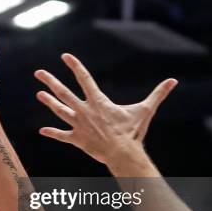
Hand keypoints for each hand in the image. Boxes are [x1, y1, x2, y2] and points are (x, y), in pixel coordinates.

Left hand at [34, 53, 177, 164]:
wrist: (123, 154)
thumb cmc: (133, 132)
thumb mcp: (145, 110)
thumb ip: (158, 94)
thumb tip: (173, 81)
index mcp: (98, 101)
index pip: (84, 78)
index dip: (74, 66)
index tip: (65, 56)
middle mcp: (84, 110)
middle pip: (63, 93)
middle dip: (50, 81)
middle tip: (38, 73)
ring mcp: (79, 125)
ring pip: (59, 111)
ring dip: (48, 102)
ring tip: (39, 94)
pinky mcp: (77, 139)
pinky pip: (62, 135)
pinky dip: (52, 133)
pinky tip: (41, 131)